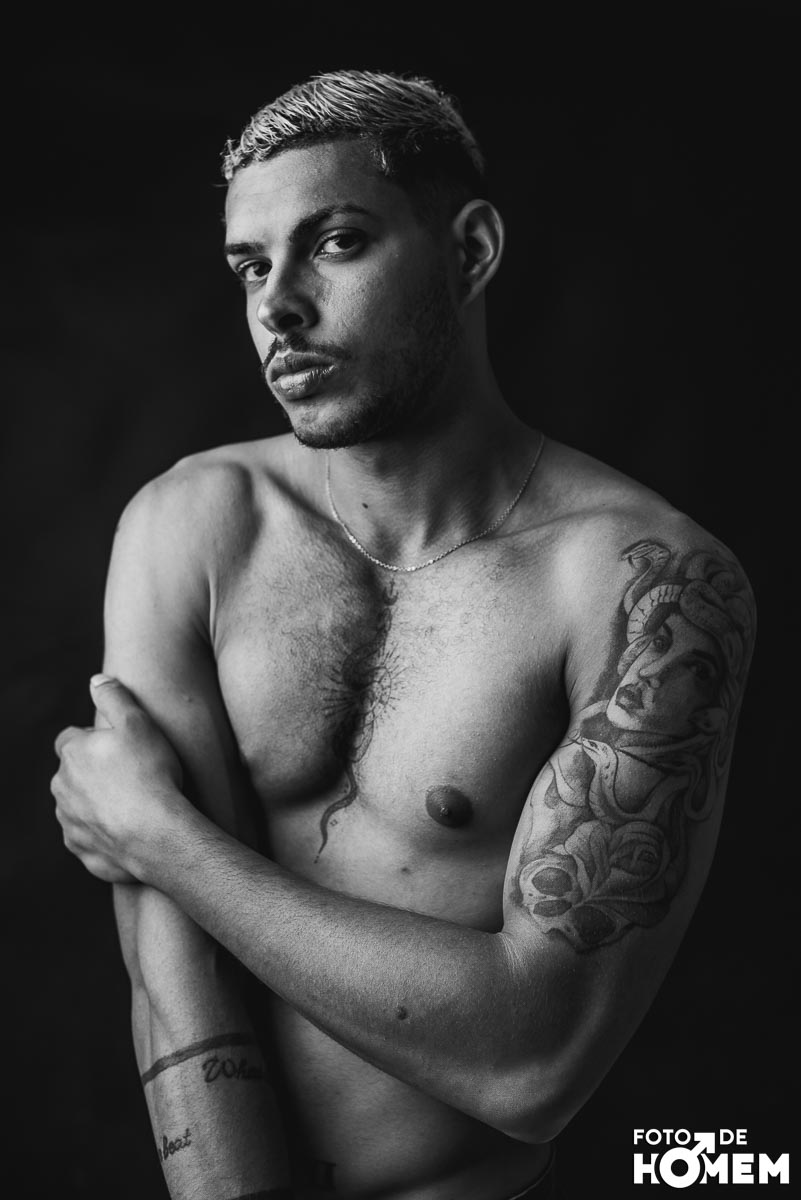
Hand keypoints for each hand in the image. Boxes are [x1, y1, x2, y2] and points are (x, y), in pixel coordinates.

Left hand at [52, 675, 184, 883]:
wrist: (156, 834)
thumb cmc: (151, 774)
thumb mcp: (138, 723)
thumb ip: (115, 697)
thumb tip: (96, 679)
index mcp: (73, 753)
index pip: (69, 738)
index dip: (92, 740)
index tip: (117, 747)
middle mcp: (62, 786)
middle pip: (72, 772)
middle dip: (92, 772)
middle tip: (129, 773)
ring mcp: (69, 820)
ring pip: (77, 804)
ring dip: (96, 801)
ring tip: (131, 802)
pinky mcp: (80, 847)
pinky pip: (87, 835)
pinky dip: (102, 831)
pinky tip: (128, 828)